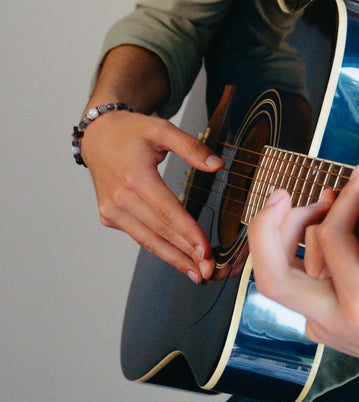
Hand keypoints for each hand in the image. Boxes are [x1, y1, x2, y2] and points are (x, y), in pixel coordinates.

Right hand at [80, 109, 222, 282]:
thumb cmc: (131, 132)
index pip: (167, 212)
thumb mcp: (162, 129)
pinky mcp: (109, 216)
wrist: (97, 136)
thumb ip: (191, 147)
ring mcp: (112, 210)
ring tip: (195, 272)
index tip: (206, 250)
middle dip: (185, 253)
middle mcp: (120, 199)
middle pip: (158, 231)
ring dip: (172, 258)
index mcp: (134, 177)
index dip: (188, 232)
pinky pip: (138, 235)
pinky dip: (157, 247)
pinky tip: (176, 257)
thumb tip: (217, 165)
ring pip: (147, 239)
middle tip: (208, 270)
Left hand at [247, 166, 358, 390]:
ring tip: (319, 205)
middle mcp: (335, 319)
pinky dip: (304, 254)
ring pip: (281, 279)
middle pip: (272, 276)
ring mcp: (324, 327)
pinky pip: (301, 286)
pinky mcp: (323, 328)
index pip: (332, 236)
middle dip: (267, 228)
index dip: (345, 198)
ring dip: (289, 235)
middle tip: (283, 195)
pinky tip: (325, 230)